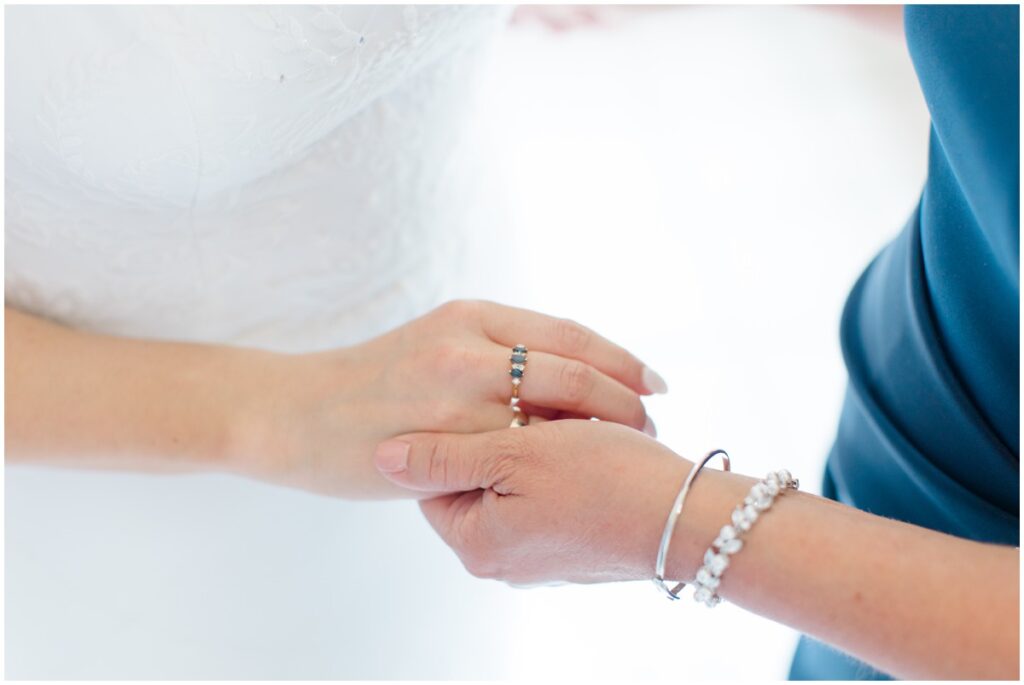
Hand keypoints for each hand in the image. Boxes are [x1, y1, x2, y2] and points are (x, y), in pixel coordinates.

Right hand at [229, 300, 666, 497]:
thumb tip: (562, 381)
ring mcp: (453, 390)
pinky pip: (514, 452)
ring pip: (552, 412)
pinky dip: (553, 462)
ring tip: (624, 452)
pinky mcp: (439, 436)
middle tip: (650, 422)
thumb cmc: (373, 385)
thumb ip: (493, 355)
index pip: (568, 334)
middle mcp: (468, 344)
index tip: (654, 382)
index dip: (620, 359)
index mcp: (472, 315)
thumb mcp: (435, 345)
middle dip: (623, 398)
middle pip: (574, 368)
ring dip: (597, 433)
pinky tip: (572, 477)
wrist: (297, 414)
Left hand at [372, 420, 693, 583]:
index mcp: (477, 543)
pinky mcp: (572, 549)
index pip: (438, 476)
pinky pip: (548, 500)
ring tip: (569, 426)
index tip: (497, 407)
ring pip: (516, 485)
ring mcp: (539, 559)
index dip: (464, 431)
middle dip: (503, 438)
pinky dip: (562, 470)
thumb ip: (445, 457)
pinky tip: (588, 448)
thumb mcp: (516, 456)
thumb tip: (382, 457)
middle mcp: (502, 561)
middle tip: (536, 411)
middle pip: (477, 480)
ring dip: (535, 448)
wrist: (692, 520)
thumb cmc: (606, 480)